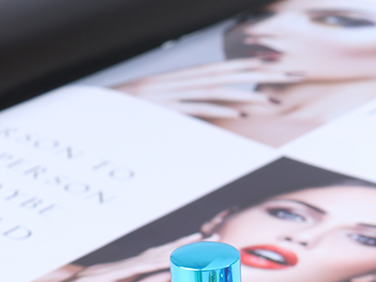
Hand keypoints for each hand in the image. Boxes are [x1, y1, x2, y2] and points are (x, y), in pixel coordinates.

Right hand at [2, 233, 207, 281]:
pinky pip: (127, 270)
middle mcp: (121, 270)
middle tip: (213, 237)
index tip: (205, 247)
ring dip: (174, 249)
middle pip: (159, 254)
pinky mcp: (99, 279)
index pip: (159, 261)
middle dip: (186, 246)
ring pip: (147, 258)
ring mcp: (111, 272)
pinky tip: (164, 259)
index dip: (182, 253)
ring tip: (198, 241)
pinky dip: (146, 265)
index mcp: (126, 276)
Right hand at [116, 59, 304, 119]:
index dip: (250, 67)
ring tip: (273, 101)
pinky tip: (240, 115)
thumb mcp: (156, 114)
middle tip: (292, 74)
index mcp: (175, 80)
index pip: (221, 70)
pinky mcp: (162, 110)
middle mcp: (175, 82)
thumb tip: (210, 121)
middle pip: (226, 74)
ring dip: (246, 96)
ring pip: (215, 90)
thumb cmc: (120, 121)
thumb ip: (184, 114)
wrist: (83, 119)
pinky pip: (195, 109)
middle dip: (261, 73)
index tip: (277, 68)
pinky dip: (219, 111)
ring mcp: (169, 95)